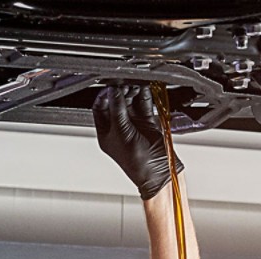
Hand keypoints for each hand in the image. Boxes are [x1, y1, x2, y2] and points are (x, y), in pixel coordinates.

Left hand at [93, 84, 183, 199]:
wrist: (161, 172)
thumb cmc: (138, 163)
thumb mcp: (123, 133)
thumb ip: (118, 110)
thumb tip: (113, 91)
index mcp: (106, 133)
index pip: (100, 108)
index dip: (105, 95)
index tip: (111, 86)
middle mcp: (119, 127)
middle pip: (116, 102)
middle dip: (121, 91)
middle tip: (126, 84)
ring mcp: (134, 125)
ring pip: (131, 102)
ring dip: (134, 92)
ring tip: (137, 85)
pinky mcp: (148, 123)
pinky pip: (145, 105)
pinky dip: (146, 96)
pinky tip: (146, 89)